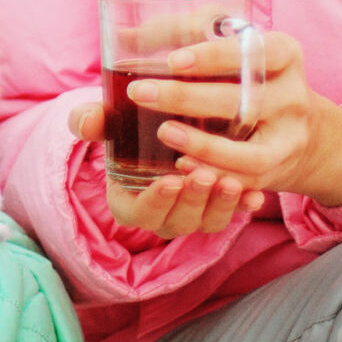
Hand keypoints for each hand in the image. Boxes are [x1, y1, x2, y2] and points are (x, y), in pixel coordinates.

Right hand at [62, 119, 263, 240]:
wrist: (160, 123)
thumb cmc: (127, 125)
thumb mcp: (106, 119)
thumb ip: (90, 120)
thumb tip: (85, 123)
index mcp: (129, 199)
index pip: (138, 214)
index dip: (154, 201)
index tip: (169, 180)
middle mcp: (161, 213)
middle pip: (176, 221)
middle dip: (193, 200)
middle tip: (204, 175)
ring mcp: (191, 213)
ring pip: (206, 222)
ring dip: (220, 205)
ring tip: (231, 181)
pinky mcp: (217, 207)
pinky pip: (232, 215)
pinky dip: (243, 206)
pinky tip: (257, 195)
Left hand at [92, 27, 341, 209]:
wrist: (300, 130)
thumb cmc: (243, 81)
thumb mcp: (226, 53)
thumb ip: (178, 41)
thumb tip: (121, 34)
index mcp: (282, 54)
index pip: (253, 50)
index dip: (213, 55)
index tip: (173, 61)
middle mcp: (292, 95)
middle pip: (244, 100)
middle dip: (188, 97)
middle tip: (140, 93)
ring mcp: (289, 137)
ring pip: (251, 150)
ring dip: (203, 145)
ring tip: (163, 132)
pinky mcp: (278, 169)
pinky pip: (247, 176)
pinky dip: (214, 171)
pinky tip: (182, 164)